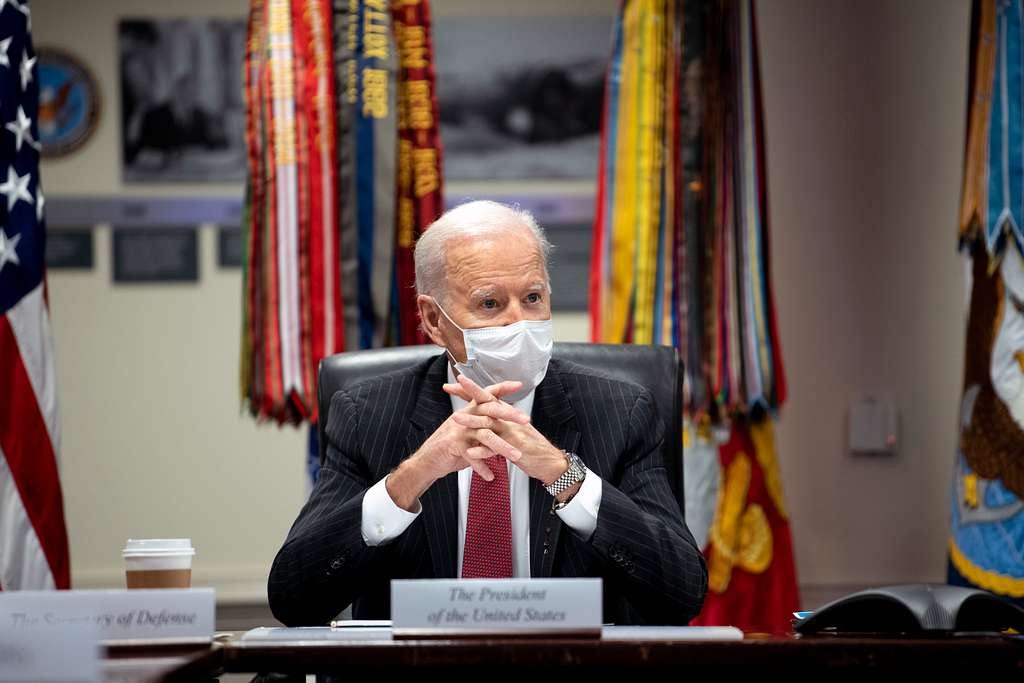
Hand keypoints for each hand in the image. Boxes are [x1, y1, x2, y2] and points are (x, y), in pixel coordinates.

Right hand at [386, 379, 528, 510]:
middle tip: (526, 420)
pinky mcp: (453, 444)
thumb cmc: (450, 448)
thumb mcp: (468, 435)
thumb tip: (502, 431)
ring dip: (502, 447)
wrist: (428, 460)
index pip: (487, 395)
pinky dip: (482, 467)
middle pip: (490, 410)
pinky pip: (472, 455)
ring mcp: (459, 430)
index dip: (502, 388)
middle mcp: (465, 417)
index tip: (519, 384)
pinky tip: (490, 475)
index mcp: (470, 411)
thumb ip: (483, 431)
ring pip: (485, 435)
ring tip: (515, 456)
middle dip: (509, 415)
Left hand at [445, 375, 569, 487]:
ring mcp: (512, 433)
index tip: (457, 381)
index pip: (489, 396)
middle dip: (471, 392)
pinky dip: (482, 451)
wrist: (550, 461)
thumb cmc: (531, 446)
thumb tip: (486, 413)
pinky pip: (495, 449)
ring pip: (489, 423)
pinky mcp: (514, 448)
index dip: (473, 389)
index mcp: (507, 414)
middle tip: (453, 386)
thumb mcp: (515, 429)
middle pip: (488, 402)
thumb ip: (500, 421)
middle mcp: (509, 419)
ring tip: (455, 419)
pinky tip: (470, 452)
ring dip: (472, 421)